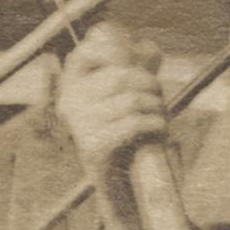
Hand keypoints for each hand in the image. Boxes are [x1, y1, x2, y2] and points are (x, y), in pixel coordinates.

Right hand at [57, 23, 167, 180]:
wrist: (120, 183)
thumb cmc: (126, 134)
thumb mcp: (128, 97)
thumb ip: (137, 69)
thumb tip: (147, 47)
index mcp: (72, 86)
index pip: (84, 53)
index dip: (112, 46)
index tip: (134, 54)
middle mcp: (70, 104)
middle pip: (120, 76)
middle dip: (150, 84)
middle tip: (159, 97)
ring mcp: (80, 126)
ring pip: (132, 100)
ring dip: (156, 106)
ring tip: (160, 116)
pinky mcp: (94, 148)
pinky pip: (134, 123)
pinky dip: (155, 124)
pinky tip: (159, 129)